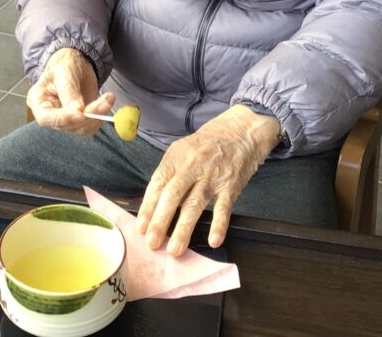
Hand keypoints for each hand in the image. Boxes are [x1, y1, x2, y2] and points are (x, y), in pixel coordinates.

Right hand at [26, 47, 114, 135]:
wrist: (77, 63)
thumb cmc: (65, 63)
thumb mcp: (64, 71)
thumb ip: (69, 89)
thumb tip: (77, 109)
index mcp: (38, 101)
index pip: (45, 118)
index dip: (62, 119)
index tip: (81, 114)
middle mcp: (50, 114)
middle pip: (66, 125)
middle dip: (86, 116)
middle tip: (103, 102)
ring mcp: (66, 119)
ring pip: (81, 128)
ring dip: (97, 116)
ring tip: (107, 98)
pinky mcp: (80, 121)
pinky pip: (91, 126)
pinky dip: (101, 116)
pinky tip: (106, 101)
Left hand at [136, 105, 280, 255]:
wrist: (240, 132)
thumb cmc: (206, 144)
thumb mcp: (182, 150)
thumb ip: (168, 173)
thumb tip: (152, 203)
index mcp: (176, 158)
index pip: (157, 184)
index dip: (148, 206)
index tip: (140, 226)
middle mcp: (191, 167)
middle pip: (172, 196)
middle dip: (160, 221)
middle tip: (152, 242)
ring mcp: (212, 177)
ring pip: (195, 205)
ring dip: (183, 229)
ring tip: (174, 249)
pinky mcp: (231, 186)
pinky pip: (224, 208)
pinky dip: (219, 225)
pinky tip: (213, 240)